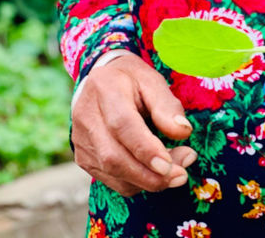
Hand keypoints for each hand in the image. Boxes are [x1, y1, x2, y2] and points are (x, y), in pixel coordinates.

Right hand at [72, 52, 196, 195]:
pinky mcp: (83, 158)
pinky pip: (112, 180)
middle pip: (114, 157)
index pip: (122, 125)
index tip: (170, 165)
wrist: (101, 81)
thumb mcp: (152, 81)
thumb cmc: (131, 80)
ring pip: (113, 173)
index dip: (146, 150)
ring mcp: (81, 141)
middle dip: (150, 175)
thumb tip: (183, 132)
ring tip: (175, 172)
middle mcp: (87, 117)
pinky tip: (155, 173)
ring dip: (147, 181)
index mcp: (105, 89)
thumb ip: (167, 106)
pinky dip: (137, 182)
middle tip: (181, 175)